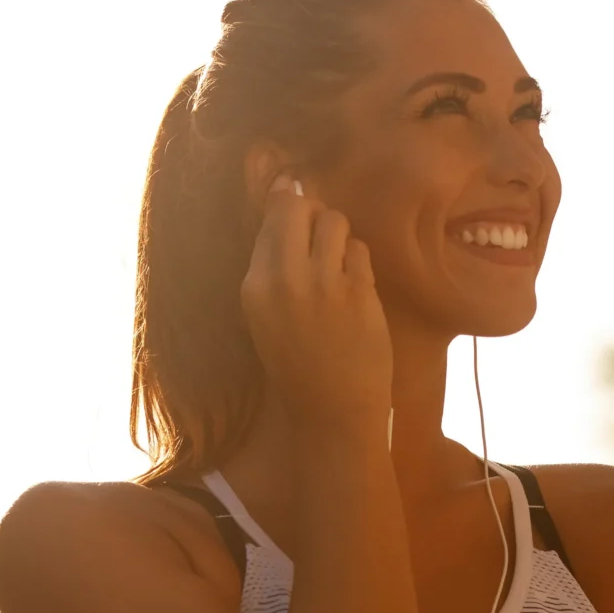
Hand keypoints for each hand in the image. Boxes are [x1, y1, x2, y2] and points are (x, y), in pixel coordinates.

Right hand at [238, 173, 392, 432]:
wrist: (331, 410)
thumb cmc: (296, 365)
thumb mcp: (266, 316)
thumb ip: (272, 267)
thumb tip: (286, 202)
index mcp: (253, 287)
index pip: (270, 221)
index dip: (287, 208)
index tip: (297, 207)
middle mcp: (284, 279)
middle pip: (298, 208)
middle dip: (312, 213)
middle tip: (319, 238)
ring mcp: (322, 284)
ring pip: (334, 221)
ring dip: (339, 236)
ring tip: (337, 264)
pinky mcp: (358, 292)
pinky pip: (360, 249)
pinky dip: (358, 262)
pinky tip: (354, 287)